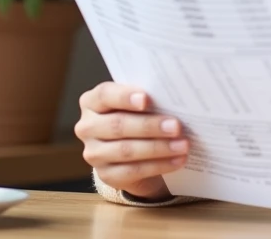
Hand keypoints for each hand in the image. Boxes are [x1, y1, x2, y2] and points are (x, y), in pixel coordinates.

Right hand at [75, 82, 189, 201]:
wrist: (134, 151)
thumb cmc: (138, 116)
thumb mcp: (138, 105)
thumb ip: (148, 99)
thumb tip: (174, 100)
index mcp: (92, 102)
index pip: (104, 95)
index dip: (124, 97)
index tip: (146, 99)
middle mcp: (87, 127)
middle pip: (117, 125)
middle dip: (149, 126)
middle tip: (176, 126)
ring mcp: (94, 153)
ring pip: (126, 150)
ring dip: (158, 148)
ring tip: (182, 145)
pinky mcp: (106, 175)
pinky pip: (133, 171)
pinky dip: (159, 165)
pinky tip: (177, 160)